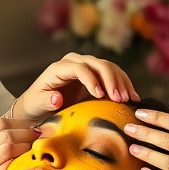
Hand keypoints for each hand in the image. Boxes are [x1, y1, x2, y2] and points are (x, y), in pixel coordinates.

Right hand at [0, 117, 38, 169]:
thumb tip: (16, 132)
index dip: (19, 123)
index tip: (31, 127)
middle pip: (4, 133)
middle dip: (26, 132)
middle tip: (38, 137)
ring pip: (7, 148)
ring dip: (25, 146)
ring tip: (34, 149)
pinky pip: (7, 169)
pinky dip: (19, 163)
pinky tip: (26, 164)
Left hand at [12, 53, 138, 123]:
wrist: (39, 106)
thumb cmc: (35, 105)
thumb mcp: (36, 105)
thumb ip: (45, 101)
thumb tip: (57, 98)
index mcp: (59, 68)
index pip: (80, 68)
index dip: (92, 80)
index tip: (100, 95)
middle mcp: (74, 62)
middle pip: (98, 64)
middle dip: (111, 80)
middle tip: (120, 99)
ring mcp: (86, 66)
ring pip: (109, 67)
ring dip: (121, 82)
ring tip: (129, 99)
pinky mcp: (96, 75)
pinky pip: (114, 75)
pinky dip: (124, 85)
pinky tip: (133, 97)